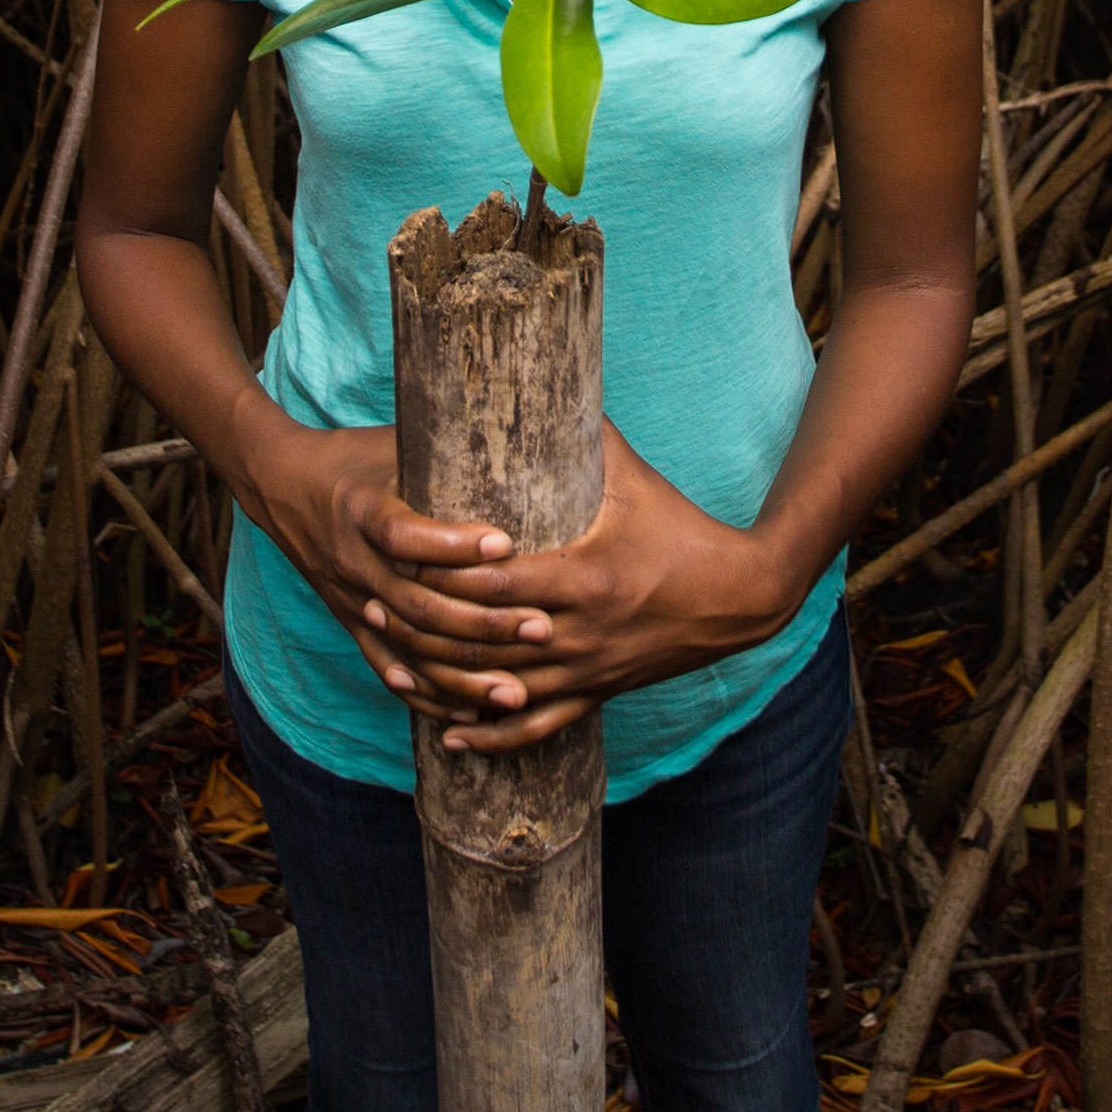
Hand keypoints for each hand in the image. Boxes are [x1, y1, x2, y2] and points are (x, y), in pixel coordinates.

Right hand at [233, 418, 551, 723]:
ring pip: (409, 648)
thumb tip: (528, 429)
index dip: (454, 544)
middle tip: (542, 627)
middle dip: (484, 623)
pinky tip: (463, 714)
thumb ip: (450, 446)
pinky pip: (387, 668)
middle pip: (418, 605)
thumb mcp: (397, 441)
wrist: (281, 484)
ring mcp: (352, 599)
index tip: (505, 543)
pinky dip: (424, 695)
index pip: (406, 536)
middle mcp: (355, 562)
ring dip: (463, 674)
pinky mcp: (351, 623)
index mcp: (363, 510)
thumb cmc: (355, 456)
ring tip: (517, 690)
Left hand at [390, 424, 805, 751]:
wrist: (738, 597)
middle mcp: (578, 631)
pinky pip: (535, 727)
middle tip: (373, 603)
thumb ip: (588, 435)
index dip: (445, 573)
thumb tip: (551, 376)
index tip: (399, 558)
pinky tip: (450, 734)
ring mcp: (585, 669)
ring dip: (445, 682)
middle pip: (486, 637)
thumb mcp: (636, 477)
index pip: (497, 580)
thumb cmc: (683, 529)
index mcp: (584, 575)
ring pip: (500, 689)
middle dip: (427, 624)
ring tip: (393, 667)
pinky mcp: (595, 693)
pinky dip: (490, 735)